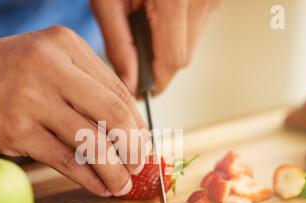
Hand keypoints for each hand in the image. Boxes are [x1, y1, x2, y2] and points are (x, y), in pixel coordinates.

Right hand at [0, 27, 148, 196]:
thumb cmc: (6, 72)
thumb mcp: (49, 60)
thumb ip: (86, 85)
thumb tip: (126, 126)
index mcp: (67, 46)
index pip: (119, 92)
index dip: (137, 125)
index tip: (143, 145)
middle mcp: (53, 68)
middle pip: (113, 115)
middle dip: (133, 148)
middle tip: (138, 166)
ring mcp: (33, 99)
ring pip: (91, 143)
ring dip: (114, 171)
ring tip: (122, 184)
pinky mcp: (16, 130)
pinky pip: (65, 160)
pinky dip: (88, 178)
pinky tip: (99, 187)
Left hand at [91, 0, 220, 94]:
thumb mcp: (107, 0)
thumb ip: (119, 44)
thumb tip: (130, 83)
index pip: (172, 61)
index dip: (155, 81)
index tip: (140, 90)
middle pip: (183, 58)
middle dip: (158, 65)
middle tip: (135, 56)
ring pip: (192, 44)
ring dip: (168, 47)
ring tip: (145, 23)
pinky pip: (197, 26)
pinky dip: (177, 30)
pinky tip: (159, 12)